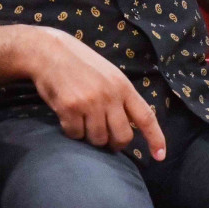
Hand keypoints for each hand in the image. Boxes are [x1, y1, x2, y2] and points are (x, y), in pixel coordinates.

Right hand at [26, 28, 166, 158]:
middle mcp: (110, 96)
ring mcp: (90, 103)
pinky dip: (72, 131)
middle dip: (114, 143)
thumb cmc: (79, 63)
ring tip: (82, 121)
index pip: (146, 117)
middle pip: (122, 137)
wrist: (48, 51)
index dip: (155, 139)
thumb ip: (119, 96)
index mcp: (123, 86)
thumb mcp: (107, 74)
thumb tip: (129, 124)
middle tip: (105, 138)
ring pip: (98, 139)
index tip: (160, 157)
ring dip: (90, 137)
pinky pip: (76, 135)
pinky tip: (67, 117)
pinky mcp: (70, 109)